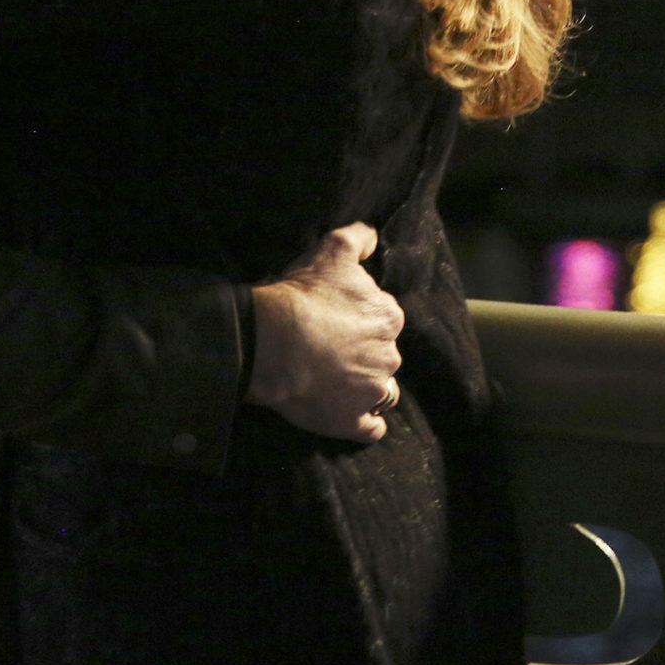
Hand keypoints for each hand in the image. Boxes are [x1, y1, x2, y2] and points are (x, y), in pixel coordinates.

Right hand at [248, 224, 403, 442]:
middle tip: (330, 348)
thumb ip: (359, 238)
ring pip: (382, 390)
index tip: (337, 319)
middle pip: (383, 355)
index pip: (384, 319)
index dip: (360, 318)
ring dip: (367, 386)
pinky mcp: (353, 421)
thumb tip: (372, 237)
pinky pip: (372, 428)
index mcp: (388, 318)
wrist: (276, 342)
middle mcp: (389, 356)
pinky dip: (365, 423)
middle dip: (363, 353)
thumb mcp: (332, 250)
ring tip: (338, 381)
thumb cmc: (303, 294)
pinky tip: (349, 414)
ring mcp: (372, 392)